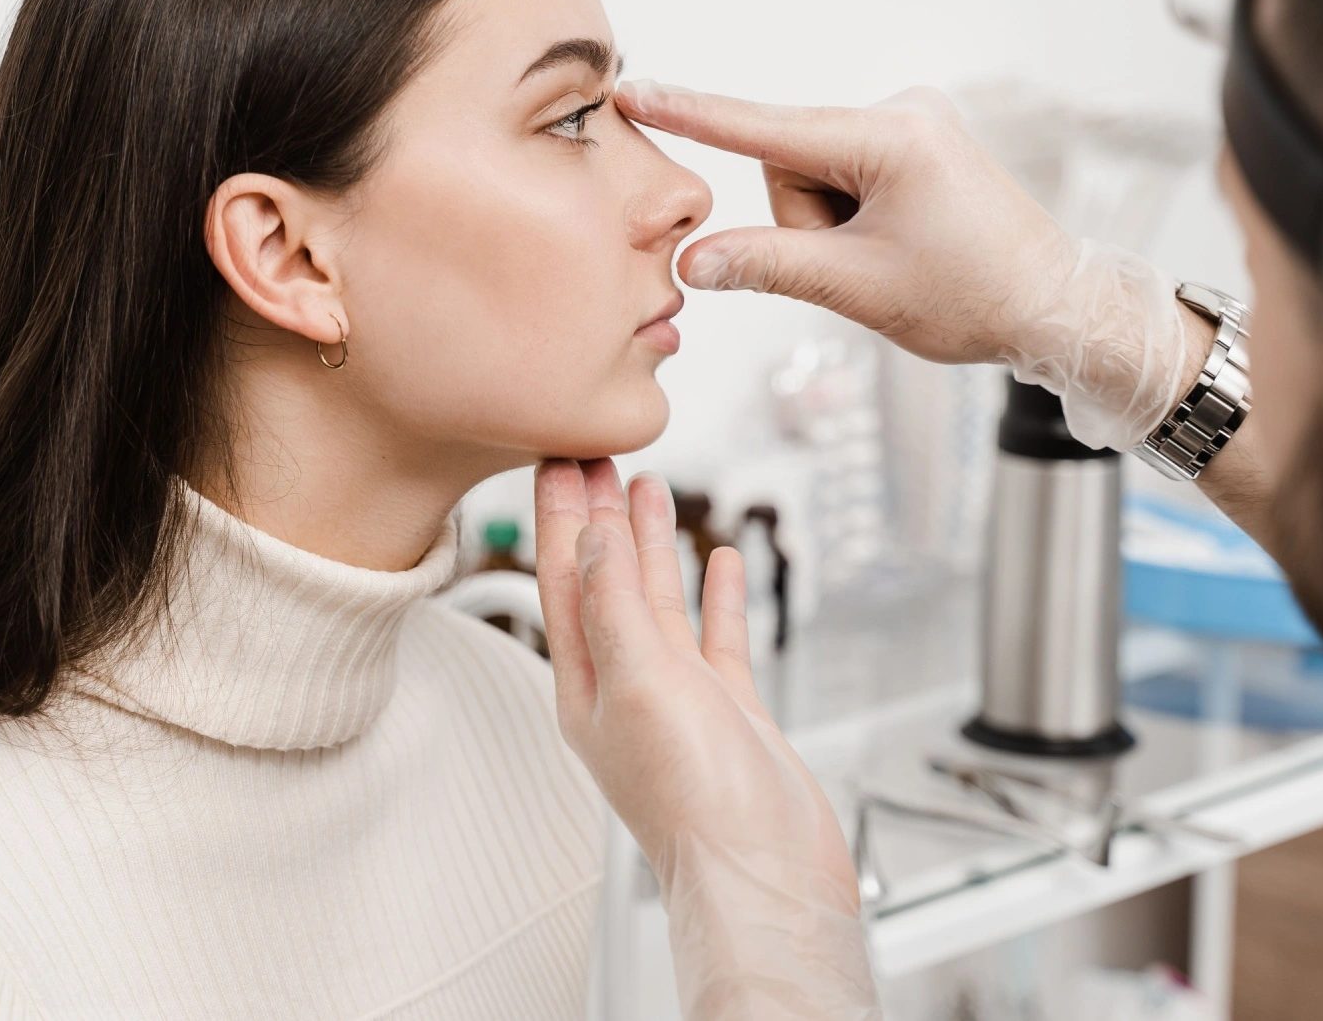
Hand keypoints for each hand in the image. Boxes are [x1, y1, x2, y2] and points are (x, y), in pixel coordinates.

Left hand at [535, 459, 878, 1017]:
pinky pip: (714, 635)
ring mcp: (675, 696)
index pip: (562, 578)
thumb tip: (588, 538)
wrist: (766, 870)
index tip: (556, 456)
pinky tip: (719, 560)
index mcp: (584, 684)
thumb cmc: (695, 801)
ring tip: (645, 484)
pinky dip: (714, 593)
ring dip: (648, 542)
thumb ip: (612, 606)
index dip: (559, 515)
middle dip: (595, 516)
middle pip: (602, 580)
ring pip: (656, 599)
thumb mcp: (637, 683)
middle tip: (592, 452)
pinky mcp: (726, 709)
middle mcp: (623, 686)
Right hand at [619, 80, 1196, 451]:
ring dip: (831, 226)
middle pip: (789, 164)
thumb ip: (768, 265)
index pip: (764, 129)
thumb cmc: (973, 297)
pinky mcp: (915, 140)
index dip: (692, 115)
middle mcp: (901, 111)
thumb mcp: (859, 287)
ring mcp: (911, 122)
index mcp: (890, 138)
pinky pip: (844, 174)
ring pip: (813, 175)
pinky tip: (901, 241)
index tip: (635, 90)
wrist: (1055, 306)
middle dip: (808, 224)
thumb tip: (692, 261)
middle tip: (865, 266)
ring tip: (893, 257)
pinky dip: (853, 217)